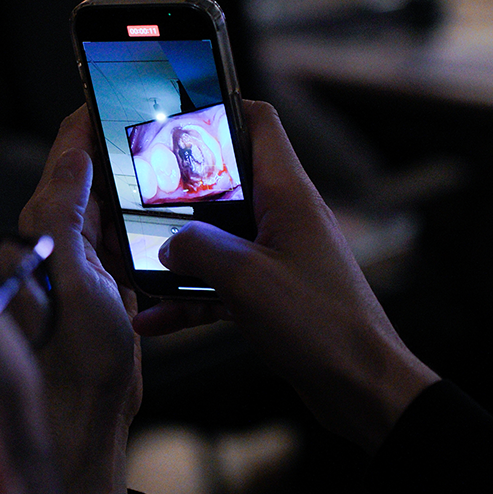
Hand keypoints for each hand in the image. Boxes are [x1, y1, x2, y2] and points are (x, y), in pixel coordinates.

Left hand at [18, 107, 140, 493]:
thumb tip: (74, 158)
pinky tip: (167, 209)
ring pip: (112, 204)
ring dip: (134, 178)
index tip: (115, 86)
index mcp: (46, 229)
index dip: (88, 119)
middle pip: (91, 175)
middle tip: (154, 113)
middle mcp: (60, 240)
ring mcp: (85, 263)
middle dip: (117, 142)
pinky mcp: (108, 285)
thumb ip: (64, 214)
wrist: (88, 413)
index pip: (67, 158)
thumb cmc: (75, 354)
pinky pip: (127, 237)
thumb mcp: (72, 277)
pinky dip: (144, 218)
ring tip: (169, 150)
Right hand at [133, 101, 438, 453]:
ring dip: (178, 252)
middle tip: (133, 193)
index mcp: (288, 195)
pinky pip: (221, 284)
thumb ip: (197, 250)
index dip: (219, 106)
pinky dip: (190, 298)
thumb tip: (165, 245)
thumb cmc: (320, 326)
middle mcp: (285, 217)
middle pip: (225, 182)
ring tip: (131, 260)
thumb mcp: (246, 280)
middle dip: (178, 190)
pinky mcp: (272, 293)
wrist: (361, 388)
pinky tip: (153, 320)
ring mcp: (278, 255)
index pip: (258, 123)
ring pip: (217, 238)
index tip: (174, 112)